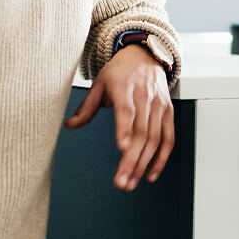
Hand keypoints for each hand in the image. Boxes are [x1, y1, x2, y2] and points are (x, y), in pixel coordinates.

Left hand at [64, 44, 173, 189]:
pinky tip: (151, 174)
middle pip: (141, 131)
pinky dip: (162, 158)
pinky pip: (168, 138)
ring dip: (143, 164)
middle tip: (121, 182)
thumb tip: (69, 126)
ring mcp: (159, 105)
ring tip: (130, 182)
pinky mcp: (168, 112)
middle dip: (132, 160)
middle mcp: (145, 96)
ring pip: (154, 139)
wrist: (145, 55)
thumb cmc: (121, 71)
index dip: (125, 129)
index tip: (122, 148)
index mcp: (125, 86)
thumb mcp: (99, 83)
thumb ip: (86, 107)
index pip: (126, 110)